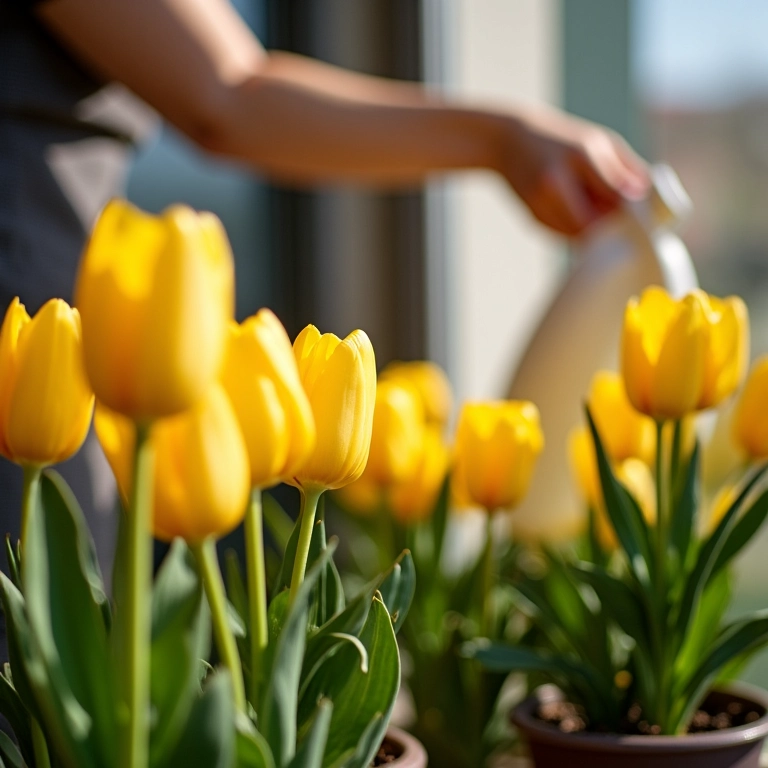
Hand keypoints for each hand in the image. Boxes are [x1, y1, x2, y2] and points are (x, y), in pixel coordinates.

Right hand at [496, 106, 649, 236]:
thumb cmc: (560, 139)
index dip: (634, 214)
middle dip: (614, 229)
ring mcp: (540, 205)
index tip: (648, 221)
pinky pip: (565, 236)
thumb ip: (626, 168)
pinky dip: (578, 232)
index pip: (616, 198)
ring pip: (581, 237)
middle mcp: (556, 184)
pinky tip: (578, 217)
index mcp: (579, 157)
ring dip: (596, 234)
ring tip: (603, 219)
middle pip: (597, 225)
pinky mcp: (533, 221)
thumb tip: (650, 197)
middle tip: (629, 228)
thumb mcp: (598, 141)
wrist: (507, 142)